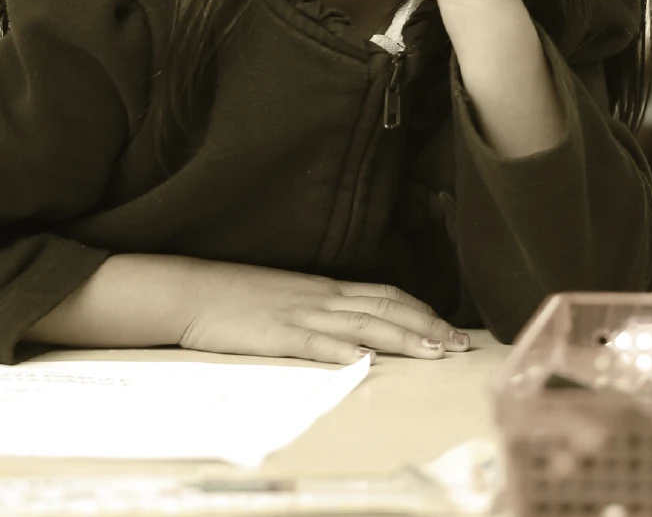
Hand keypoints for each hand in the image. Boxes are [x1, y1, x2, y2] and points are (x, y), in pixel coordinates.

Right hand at [175, 260, 468, 363]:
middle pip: (387, 309)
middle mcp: (323, 297)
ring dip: (403, 338)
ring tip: (434, 352)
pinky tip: (364, 361)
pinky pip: (314, 342)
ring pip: (363, 325)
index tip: (450, 327)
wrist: (191, 291)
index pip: (387, 295)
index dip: (422, 310)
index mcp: (327, 288)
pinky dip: (341, 351)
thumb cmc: (237, 296)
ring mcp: (301, 314)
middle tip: (460, 344)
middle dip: (428, 326)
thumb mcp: (290, 295)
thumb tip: (354, 326)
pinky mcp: (275, 334)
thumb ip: (322, 307)